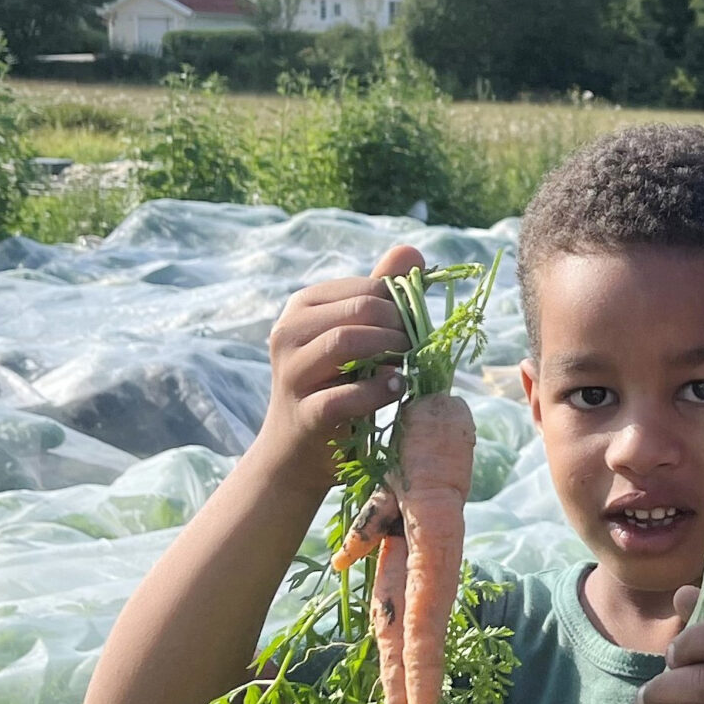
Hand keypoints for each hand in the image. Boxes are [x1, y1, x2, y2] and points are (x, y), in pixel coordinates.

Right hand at [253, 243, 422, 490]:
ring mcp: (291, 373)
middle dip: (399, 328)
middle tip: (415, 349)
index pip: (368, 288)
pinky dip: (378, 391)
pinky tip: (395, 389)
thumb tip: (413, 250)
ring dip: (390, 352)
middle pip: (360, 309)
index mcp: (304, 307)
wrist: (297, 452)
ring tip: (406, 367)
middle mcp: (288, 332)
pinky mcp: (304, 413)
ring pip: (346, 342)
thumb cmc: (335, 387)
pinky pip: (344, 395)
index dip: (402, 307)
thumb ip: (382, 296)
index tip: (414, 330)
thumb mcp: (358, 337)